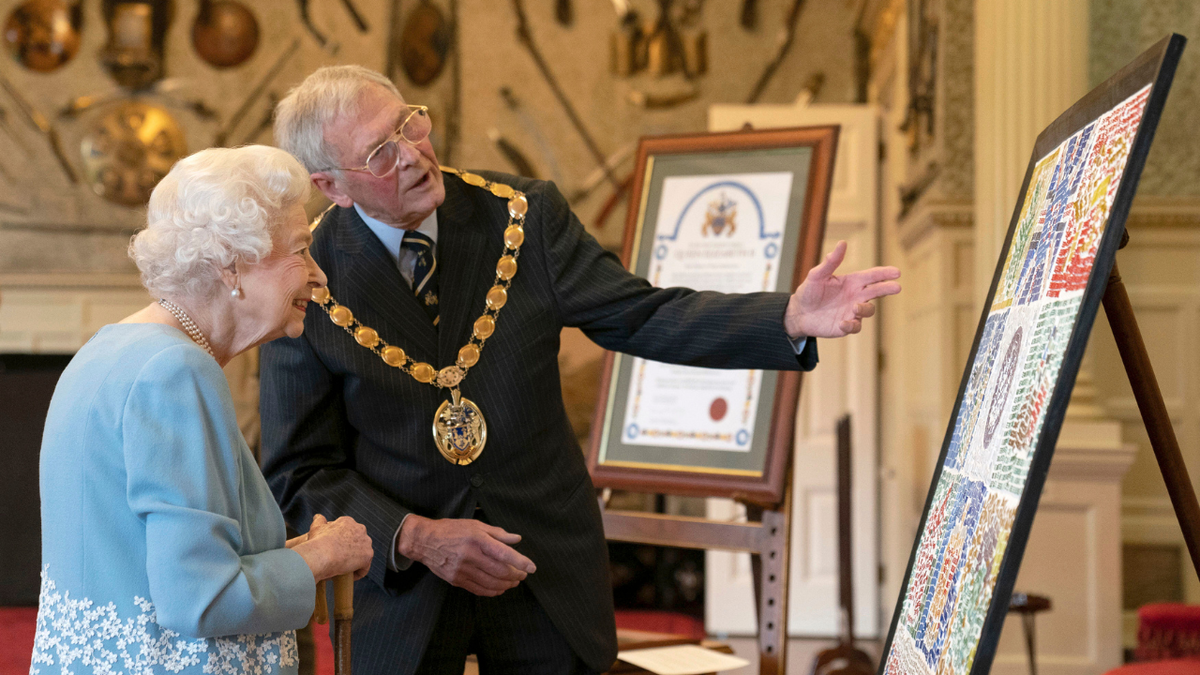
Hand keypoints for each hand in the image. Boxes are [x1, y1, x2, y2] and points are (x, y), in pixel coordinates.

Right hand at [292, 514, 373, 581]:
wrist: (322, 555)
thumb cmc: (318, 542)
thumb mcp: (316, 527)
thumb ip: (319, 520)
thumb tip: (318, 517)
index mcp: (348, 522)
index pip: (350, 532)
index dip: (343, 542)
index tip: (336, 550)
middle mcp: (360, 529)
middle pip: (359, 542)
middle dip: (352, 550)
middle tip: (340, 560)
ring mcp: (366, 542)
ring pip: (363, 554)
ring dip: (356, 561)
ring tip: (345, 569)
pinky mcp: (368, 556)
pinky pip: (364, 567)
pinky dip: (358, 573)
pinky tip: (349, 577)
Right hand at [398, 515, 536, 596]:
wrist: (424, 541)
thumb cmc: (451, 530)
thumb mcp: (475, 525)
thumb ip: (497, 533)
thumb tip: (517, 539)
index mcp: (477, 539)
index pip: (504, 553)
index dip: (521, 562)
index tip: (532, 568)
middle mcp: (471, 556)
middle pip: (500, 572)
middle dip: (516, 575)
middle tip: (523, 574)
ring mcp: (463, 570)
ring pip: (491, 583)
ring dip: (506, 585)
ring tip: (514, 582)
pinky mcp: (457, 580)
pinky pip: (479, 590)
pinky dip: (493, 591)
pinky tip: (499, 588)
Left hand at [784, 240, 900, 338]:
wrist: (799, 313)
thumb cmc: (809, 291)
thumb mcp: (817, 275)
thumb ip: (831, 262)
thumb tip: (842, 243)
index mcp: (852, 282)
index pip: (872, 276)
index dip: (884, 273)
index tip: (896, 272)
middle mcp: (855, 296)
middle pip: (877, 291)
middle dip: (887, 288)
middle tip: (896, 287)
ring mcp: (852, 311)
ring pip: (868, 310)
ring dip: (865, 308)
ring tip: (855, 306)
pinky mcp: (846, 325)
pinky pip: (854, 326)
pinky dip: (851, 325)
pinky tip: (842, 323)